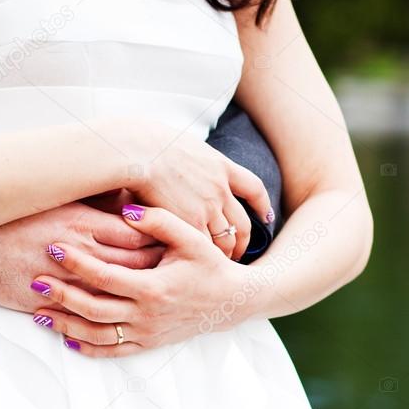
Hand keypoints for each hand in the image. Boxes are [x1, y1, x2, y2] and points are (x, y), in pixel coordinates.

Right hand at [0, 202, 163, 312]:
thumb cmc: (16, 218)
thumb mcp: (60, 203)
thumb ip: (97, 205)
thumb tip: (131, 204)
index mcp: (83, 223)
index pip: (136, 234)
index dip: (159, 242)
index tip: (174, 245)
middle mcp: (77, 252)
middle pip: (132, 265)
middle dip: (155, 271)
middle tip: (175, 273)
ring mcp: (62, 279)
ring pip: (111, 294)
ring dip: (132, 299)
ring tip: (152, 300)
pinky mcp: (46, 302)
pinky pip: (81, 315)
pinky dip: (100, 318)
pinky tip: (118, 319)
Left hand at [30, 204, 256, 356]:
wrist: (231, 302)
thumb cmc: (209, 266)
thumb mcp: (191, 239)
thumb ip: (159, 222)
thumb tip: (127, 210)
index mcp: (155, 287)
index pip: (105, 276)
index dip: (77, 263)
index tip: (54, 248)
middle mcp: (147, 314)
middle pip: (93, 309)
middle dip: (61, 295)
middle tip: (35, 279)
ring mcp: (147, 333)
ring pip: (97, 335)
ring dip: (66, 325)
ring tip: (39, 312)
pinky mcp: (149, 344)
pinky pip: (113, 351)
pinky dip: (87, 347)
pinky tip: (66, 338)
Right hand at [118, 119, 272, 260]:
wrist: (142, 152)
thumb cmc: (149, 143)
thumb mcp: (183, 143)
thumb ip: (192, 158)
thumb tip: (183, 159)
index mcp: (221, 166)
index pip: (253, 187)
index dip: (262, 204)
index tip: (266, 216)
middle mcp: (220, 189)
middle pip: (242, 223)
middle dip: (243, 241)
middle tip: (238, 252)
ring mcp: (208, 207)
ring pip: (226, 240)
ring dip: (225, 254)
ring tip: (219, 265)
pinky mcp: (192, 223)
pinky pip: (206, 246)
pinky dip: (205, 256)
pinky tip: (200, 263)